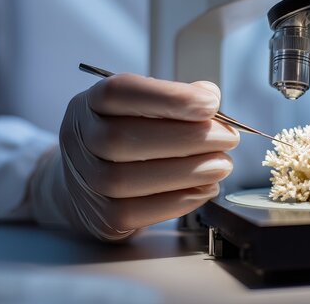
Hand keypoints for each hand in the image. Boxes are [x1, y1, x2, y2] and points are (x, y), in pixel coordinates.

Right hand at [29, 74, 238, 240]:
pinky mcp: (102, 217)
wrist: (85, 185)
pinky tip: (205, 188)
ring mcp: (86, 182)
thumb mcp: (142, 109)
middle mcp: (81, 140)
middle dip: (187, 138)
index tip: (211, 104)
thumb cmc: (125, 139)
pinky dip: (179, 200)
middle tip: (228, 138)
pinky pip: (138, 213)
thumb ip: (176, 99)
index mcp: (90, 104)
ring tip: (222, 164)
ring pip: (129, 179)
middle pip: (124, 138)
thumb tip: (210, 97)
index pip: (119, 92)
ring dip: (188, 171)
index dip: (168, 96)